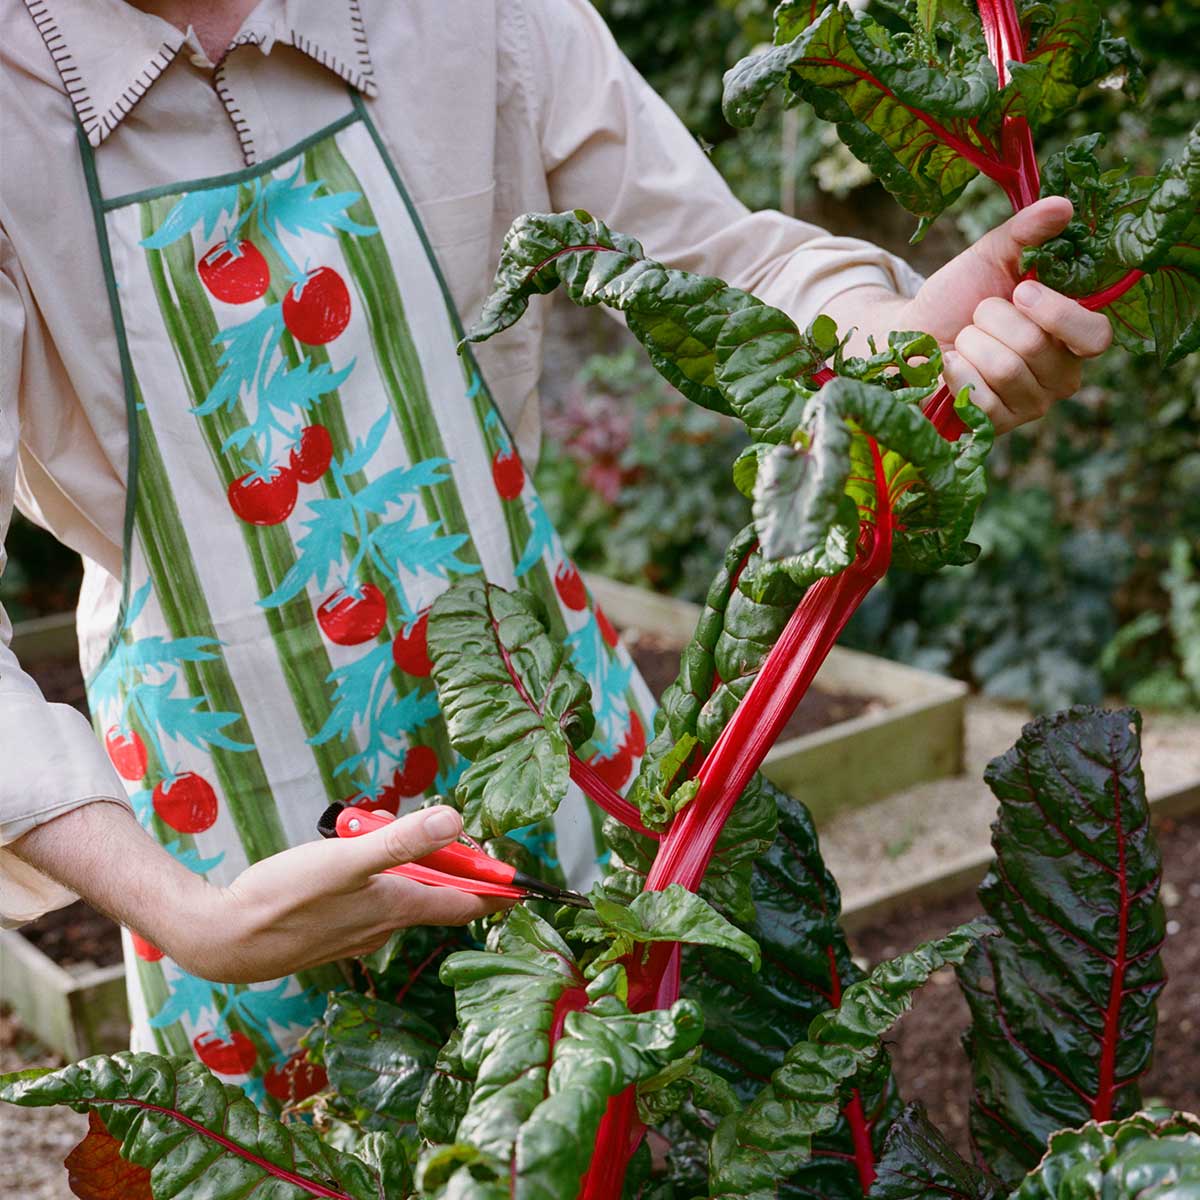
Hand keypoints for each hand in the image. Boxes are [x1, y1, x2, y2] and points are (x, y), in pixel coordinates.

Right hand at [188, 805, 510, 982]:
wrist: (222, 940)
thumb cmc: (282, 899)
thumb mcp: (347, 860)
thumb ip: (402, 840)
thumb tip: (456, 820)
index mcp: (397, 908)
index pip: (465, 902)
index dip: (495, 889)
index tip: (523, 884)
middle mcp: (383, 926)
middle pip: (432, 893)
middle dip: (440, 862)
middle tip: (435, 829)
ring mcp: (356, 934)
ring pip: (397, 895)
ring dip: (400, 867)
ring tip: (374, 835)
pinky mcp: (330, 933)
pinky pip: (367, 902)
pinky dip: (370, 879)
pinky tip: (343, 864)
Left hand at [897, 197, 1112, 432]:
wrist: (910, 336)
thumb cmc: (957, 299)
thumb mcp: (990, 258)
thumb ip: (1027, 234)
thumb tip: (1063, 206)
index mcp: (1071, 334)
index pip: (1095, 336)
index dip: (1059, 315)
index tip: (1022, 291)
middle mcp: (1061, 375)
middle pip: (1036, 347)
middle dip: (991, 320)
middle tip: (977, 317)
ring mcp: (1030, 405)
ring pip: (1005, 369)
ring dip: (971, 344)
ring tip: (963, 340)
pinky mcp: (996, 426)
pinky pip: (980, 397)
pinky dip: (955, 371)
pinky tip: (950, 365)